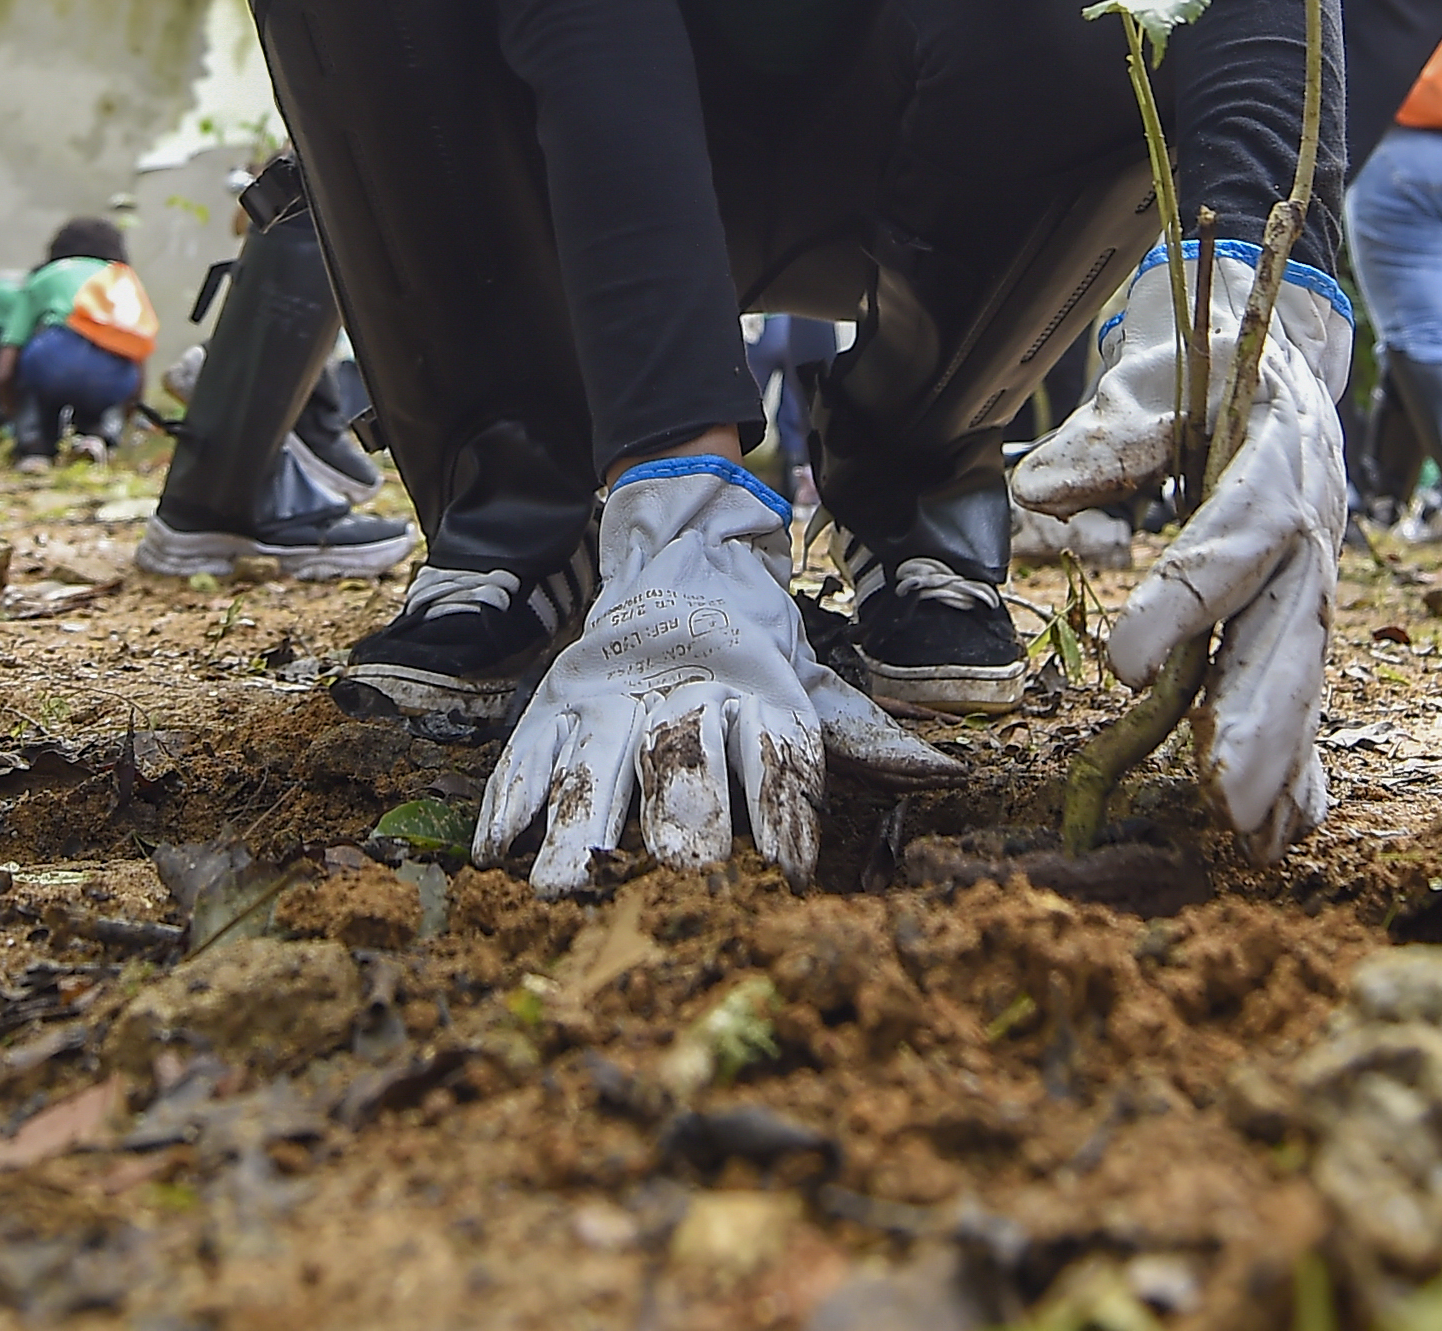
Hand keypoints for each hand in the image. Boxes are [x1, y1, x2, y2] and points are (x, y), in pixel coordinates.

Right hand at [475, 458, 953, 896]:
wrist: (680, 554)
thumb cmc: (755, 650)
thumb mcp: (813, 685)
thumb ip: (867, 737)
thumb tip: (945, 777)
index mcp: (757, 690)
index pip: (776, 755)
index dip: (786, 812)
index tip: (789, 874)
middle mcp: (684, 692)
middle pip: (683, 757)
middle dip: (683, 817)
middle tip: (681, 875)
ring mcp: (613, 696)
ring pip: (598, 761)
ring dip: (580, 827)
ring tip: (565, 887)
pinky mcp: (559, 700)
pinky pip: (530, 752)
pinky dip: (511, 799)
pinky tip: (496, 852)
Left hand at [1018, 242, 1353, 854]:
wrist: (1271, 353)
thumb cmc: (1199, 367)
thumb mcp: (1153, 374)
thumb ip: (1107, 433)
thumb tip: (1038, 490)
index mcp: (1280, 453)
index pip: (1241, 532)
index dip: (1189, 599)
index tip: (1124, 664)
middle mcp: (1314, 524)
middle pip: (1293, 625)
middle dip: (1259, 714)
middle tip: (1222, 791)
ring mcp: (1317, 575)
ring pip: (1304, 672)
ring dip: (1281, 755)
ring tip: (1252, 831)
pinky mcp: (1306, 612)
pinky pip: (1309, 693)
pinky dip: (1301, 765)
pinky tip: (1285, 830)